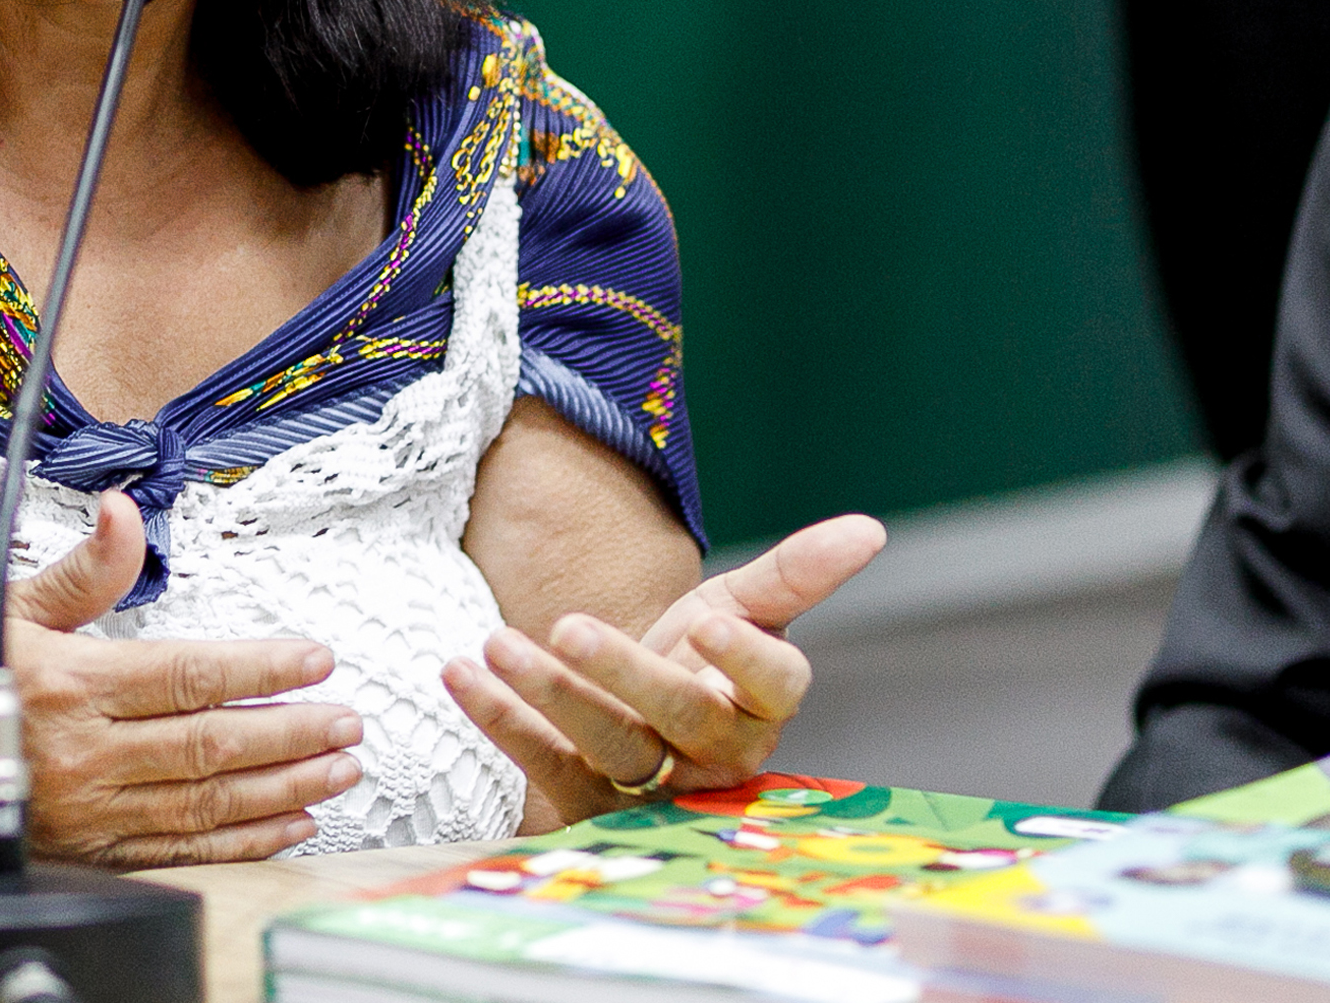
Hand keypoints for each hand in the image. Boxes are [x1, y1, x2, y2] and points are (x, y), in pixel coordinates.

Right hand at [0, 493, 361, 866]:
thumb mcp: (1, 609)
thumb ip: (79, 570)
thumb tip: (122, 514)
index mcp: (70, 685)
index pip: (190, 675)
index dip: (262, 668)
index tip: (314, 660)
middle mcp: (85, 755)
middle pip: (213, 745)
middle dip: (294, 733)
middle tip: (348, 721)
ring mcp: (90, 813)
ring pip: (209, 802)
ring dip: (285, 787)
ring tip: (338, 770)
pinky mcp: (89, 854)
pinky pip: (182, 849)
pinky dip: (243, 841)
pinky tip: (286, 823)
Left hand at [441, 513, 885, 830]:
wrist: (641, 712)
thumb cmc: (702, 656)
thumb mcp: (743, 606)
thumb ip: (795, 574)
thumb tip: (870, 528)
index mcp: (763, 706)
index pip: (774, 685)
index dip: (746, 656)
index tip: (709, 621)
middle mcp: (715, 756)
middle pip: (680, 716)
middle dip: (625, 673)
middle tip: (569, 627)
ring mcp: (651, 788)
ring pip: (609, 747)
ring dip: (548, 696)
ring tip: (494, 644)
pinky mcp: (589, 802)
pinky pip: (545, 766)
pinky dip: (501, 721)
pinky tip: (459, 674)